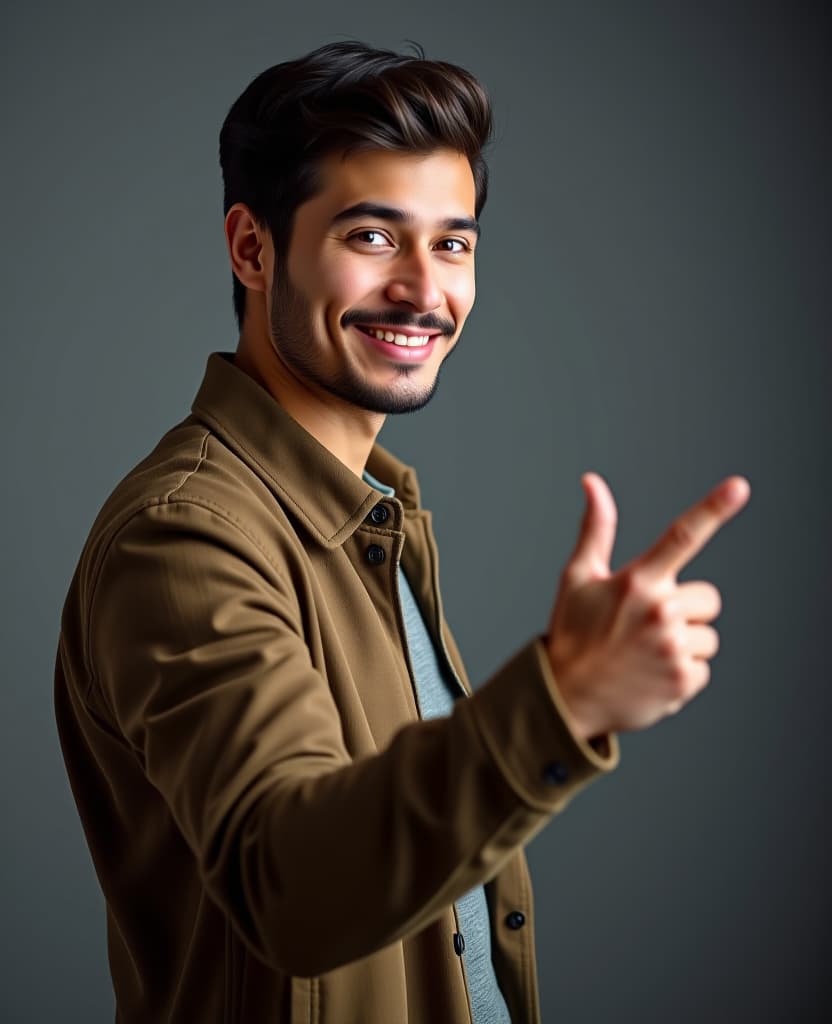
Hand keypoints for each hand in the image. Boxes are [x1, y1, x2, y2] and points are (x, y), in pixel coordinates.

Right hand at [544, 473, 750, 738]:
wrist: (565, 696)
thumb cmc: (574, 631)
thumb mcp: (579, 577)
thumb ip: (596, 528)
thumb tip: (592, 481)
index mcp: (637, 581)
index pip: (680, 536)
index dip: (712, 509)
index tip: (738, 486)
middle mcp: (659, 611)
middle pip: (708, 599)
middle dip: (686, 610)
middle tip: (646, 626)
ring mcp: (673, 647)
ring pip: (707, 636)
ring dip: (684, 645)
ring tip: (644, 654)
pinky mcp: (682, 680)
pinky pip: (703, 668)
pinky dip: (681, 674)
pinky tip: (650, 676)